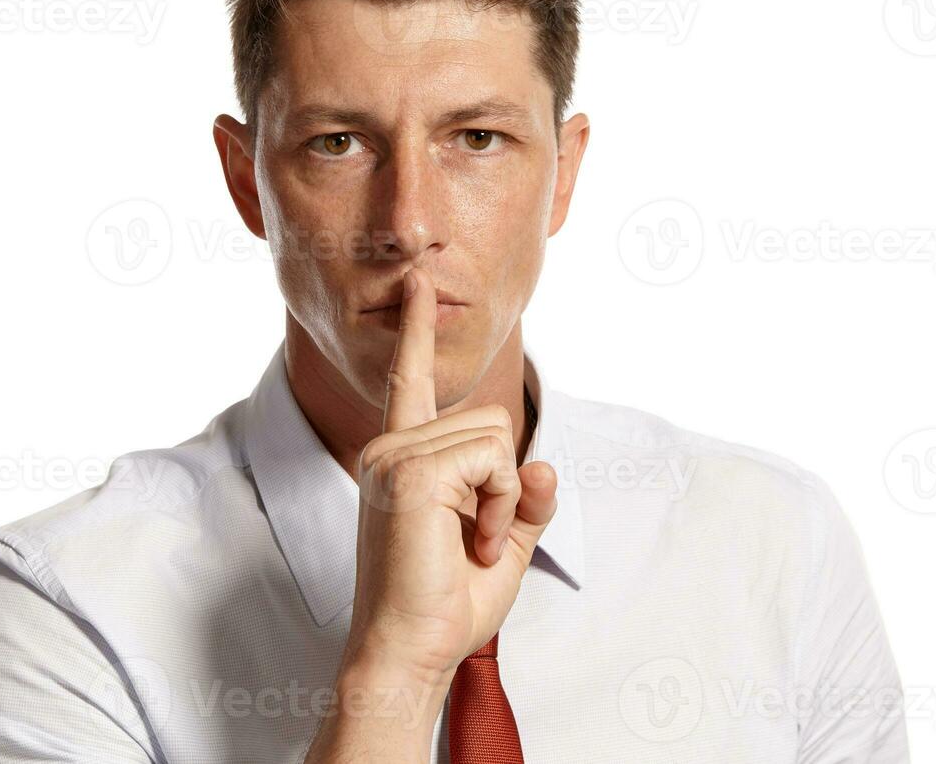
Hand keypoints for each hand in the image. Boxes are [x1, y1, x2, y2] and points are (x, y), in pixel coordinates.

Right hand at [342, 265, 557, 688]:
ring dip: (504, 501)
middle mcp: (390, 448)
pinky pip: (493, 461)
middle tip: (477, 541)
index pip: (408, 382)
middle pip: (489, 418)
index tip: (420, 285)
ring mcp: (394, 457)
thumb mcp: (503, 542)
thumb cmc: (445, 604)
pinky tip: (472, 544)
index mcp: (401, 458)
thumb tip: (544, 466)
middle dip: (505, 485)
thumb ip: (526, 500)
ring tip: (471, 545)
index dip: (416, 332)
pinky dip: (500, 508)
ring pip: (495, 438)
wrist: (410, 651)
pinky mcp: (410, 473)